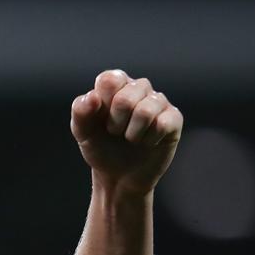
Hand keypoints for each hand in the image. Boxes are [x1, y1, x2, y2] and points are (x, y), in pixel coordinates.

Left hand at [70, 69, 182, 196]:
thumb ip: (80, 112)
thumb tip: (93, 97)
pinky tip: (147, 142)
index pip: (110, 79)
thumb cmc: (101, 148)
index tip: (100, 118)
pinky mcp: (173, 118)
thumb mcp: (83, 132)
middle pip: (126, 98)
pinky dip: (149, 140)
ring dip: (132, 133)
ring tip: (130, 138)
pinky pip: (163, 124)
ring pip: (146, 110)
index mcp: (115, 85)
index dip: (103, 104)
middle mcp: (138, 88)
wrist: (119, 175)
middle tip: (115, 132)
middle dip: (115, 123)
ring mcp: (158, 102)